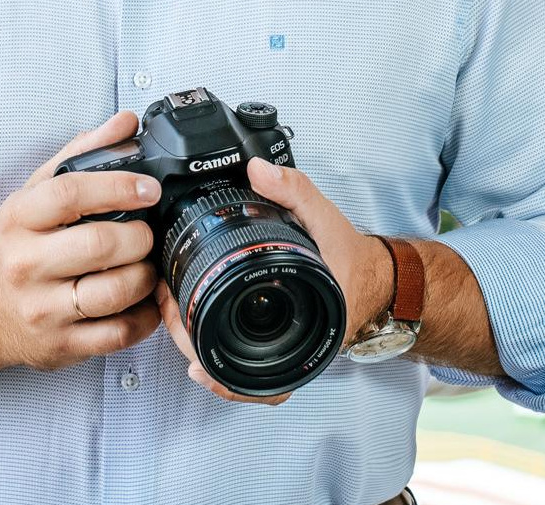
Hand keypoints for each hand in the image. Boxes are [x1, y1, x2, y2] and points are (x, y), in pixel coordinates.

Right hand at [0, 111, 164, 372]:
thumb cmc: (19, 242)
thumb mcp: (38, 191)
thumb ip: (84, 152)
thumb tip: (126, 123)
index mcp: (19, 218)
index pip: (69, 194)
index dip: (117, 187)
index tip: (148, 188)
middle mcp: (26, 264)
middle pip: (99, 244)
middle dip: (140, 235)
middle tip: (150, 231)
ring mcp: (42, 309)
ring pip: (113, 292)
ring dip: (145, 275)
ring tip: (148, 264)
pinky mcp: (60, 346)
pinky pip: (117, 334)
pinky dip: (144, 316)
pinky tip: (144, 299)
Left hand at [156, 157, 391, 404]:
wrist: (375, 276)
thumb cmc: (350, 256)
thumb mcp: (324, 216)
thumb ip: (292, 190)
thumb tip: (256, 170)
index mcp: (305, 330)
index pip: (261, 371)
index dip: (217, 363)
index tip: (186, 338)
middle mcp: (296, 349)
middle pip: (237, 374)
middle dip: (194, 346)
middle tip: (169, 311)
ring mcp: (287, 350)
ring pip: (239, 374)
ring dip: (202, 350)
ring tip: (173, 316)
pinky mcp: (280, 341)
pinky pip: (249, 367)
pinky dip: (222, 359)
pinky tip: (196, 342)